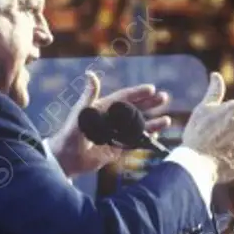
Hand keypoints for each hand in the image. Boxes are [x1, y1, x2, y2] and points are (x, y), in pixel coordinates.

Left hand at [47, 71, 170, 177]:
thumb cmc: (70, 134)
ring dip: (152, 123)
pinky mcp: (116, 149)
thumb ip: (89, 96)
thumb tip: (91, 74)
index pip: (124, 98)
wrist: (66, 159)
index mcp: (103, 108)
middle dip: (150, 104)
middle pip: (134, 109)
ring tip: (167, 120)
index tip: (151, 88)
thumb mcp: (81, 114)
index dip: (138, 93)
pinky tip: (156, 135)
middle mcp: (111, 120)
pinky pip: (134, 142)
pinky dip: (145, 139)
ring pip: (138, 126)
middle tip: (165, 98)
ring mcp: (115, 134)